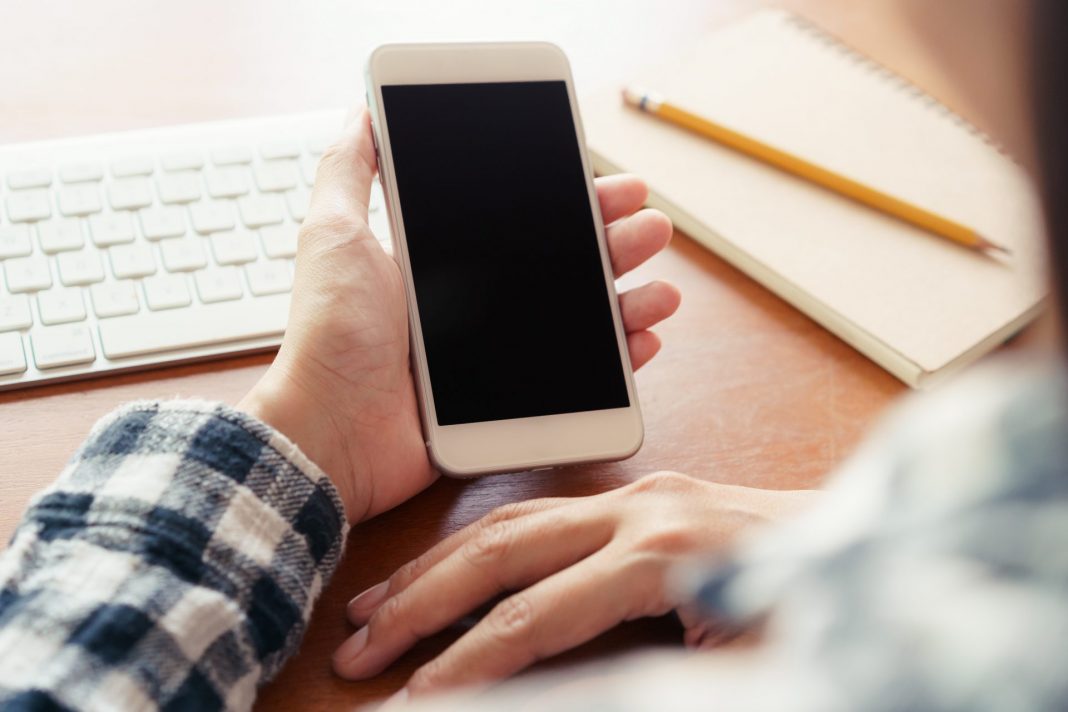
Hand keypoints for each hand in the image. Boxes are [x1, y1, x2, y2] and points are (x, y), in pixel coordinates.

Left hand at [239, 109, 680, 523]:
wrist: (333, 432)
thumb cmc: (330, 337)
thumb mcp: (333, 236)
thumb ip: (350, 173)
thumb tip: (363, 112)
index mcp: (449, 262)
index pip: (527, 221)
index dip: (574, 200)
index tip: (612, 184)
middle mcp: (480, 304)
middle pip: (567, 264)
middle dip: (617, 241)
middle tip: (652, 225)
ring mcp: (499, 356)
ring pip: (584, 319)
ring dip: (630, 300)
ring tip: (662, 289)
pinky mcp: (511, 405)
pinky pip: (582, 380)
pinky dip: (618, 360)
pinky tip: (644, 340)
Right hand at [333, 471, 816, 694]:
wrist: (883, 553)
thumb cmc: (830, 615)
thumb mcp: (753, 671)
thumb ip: (659, 679)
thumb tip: (563, 690)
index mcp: (663, 553)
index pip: (536, 616)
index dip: (468, 663)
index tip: (412, 699)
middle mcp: (641, 511)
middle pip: (501, 550)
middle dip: (422, 600)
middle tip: (357, 644)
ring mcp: (641, 495)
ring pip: (510, 520)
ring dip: (437, 562)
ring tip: (375, 601)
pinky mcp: (647, 497)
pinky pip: (543, 511)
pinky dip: (484, 540)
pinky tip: (450, 565)